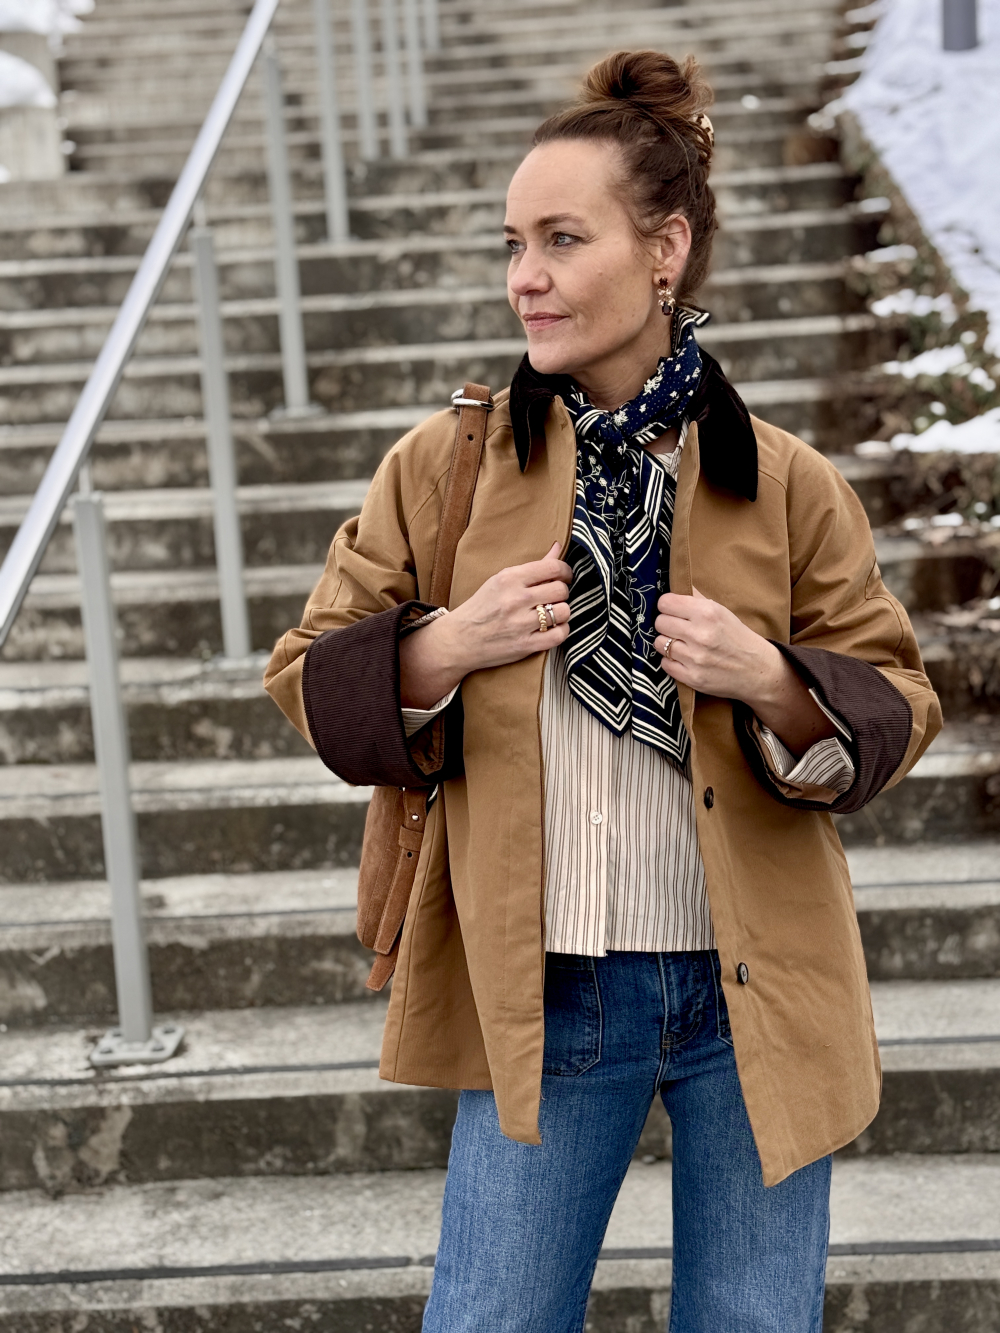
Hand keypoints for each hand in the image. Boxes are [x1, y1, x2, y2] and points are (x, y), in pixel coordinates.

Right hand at [399, 543, 571, 708]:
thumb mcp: (501, 580)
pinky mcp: (524, 645)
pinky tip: (553, 629)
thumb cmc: (480, 608)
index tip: (564, 576)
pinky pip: (559, 635)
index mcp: (509, 579)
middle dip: (561, 593)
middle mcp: (516, 599)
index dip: (565, 571)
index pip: (553, 568)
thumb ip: (533, 566)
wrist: (457, 640)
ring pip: (563, 612)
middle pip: (561, 590)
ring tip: (552, 613)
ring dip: (562, 612)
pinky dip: (561, 631)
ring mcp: (520, 624)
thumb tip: (558, 547)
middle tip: (553, 597)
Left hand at [653, 588, 835, 754]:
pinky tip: (684, 659)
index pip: (665, 603)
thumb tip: (677, 584)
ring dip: (667, 643)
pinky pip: (665, 664)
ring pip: (659, 643)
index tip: (672, 610)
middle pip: (659, 622)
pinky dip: (671, 661)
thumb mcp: (722, 612)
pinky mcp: (692, 678)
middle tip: (678, 628)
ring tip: (681, 643)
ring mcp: (695, 658)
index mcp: (708, 613)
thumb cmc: (738, 638)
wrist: (758, 670)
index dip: (667, 606)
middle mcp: (700, 634)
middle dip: (666, 624)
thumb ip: (697, 598)